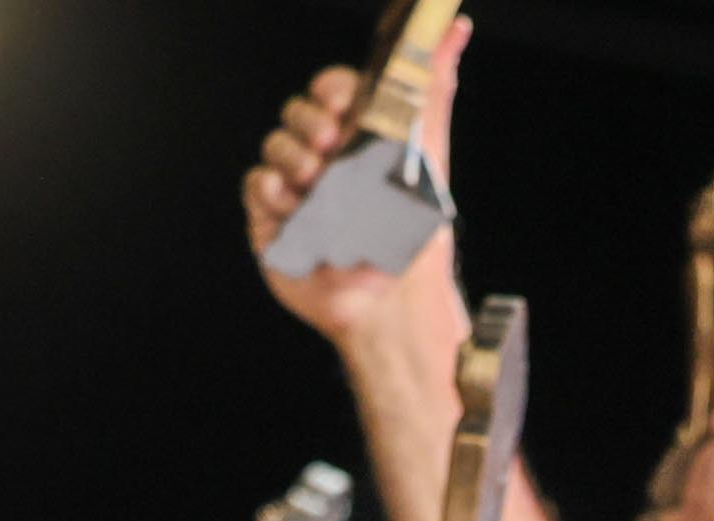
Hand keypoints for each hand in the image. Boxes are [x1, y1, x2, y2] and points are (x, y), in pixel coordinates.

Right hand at [244, 26, 472, 347]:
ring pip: (275, 145)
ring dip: (293, 154)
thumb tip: (457, 29)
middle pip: (298, 112)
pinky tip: (292, 202)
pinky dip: (270, 188)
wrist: (392, 298)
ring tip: (317, 183)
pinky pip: (256, 186)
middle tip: (331, 141)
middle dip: (310, 120)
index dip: (333, 88)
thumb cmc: (413, 233)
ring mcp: (297, 188)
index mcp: (359, 138)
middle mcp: (326, 158)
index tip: (345, 101)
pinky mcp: (273, 220)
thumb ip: (435, 88)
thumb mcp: (431, 150)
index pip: (333, 90)